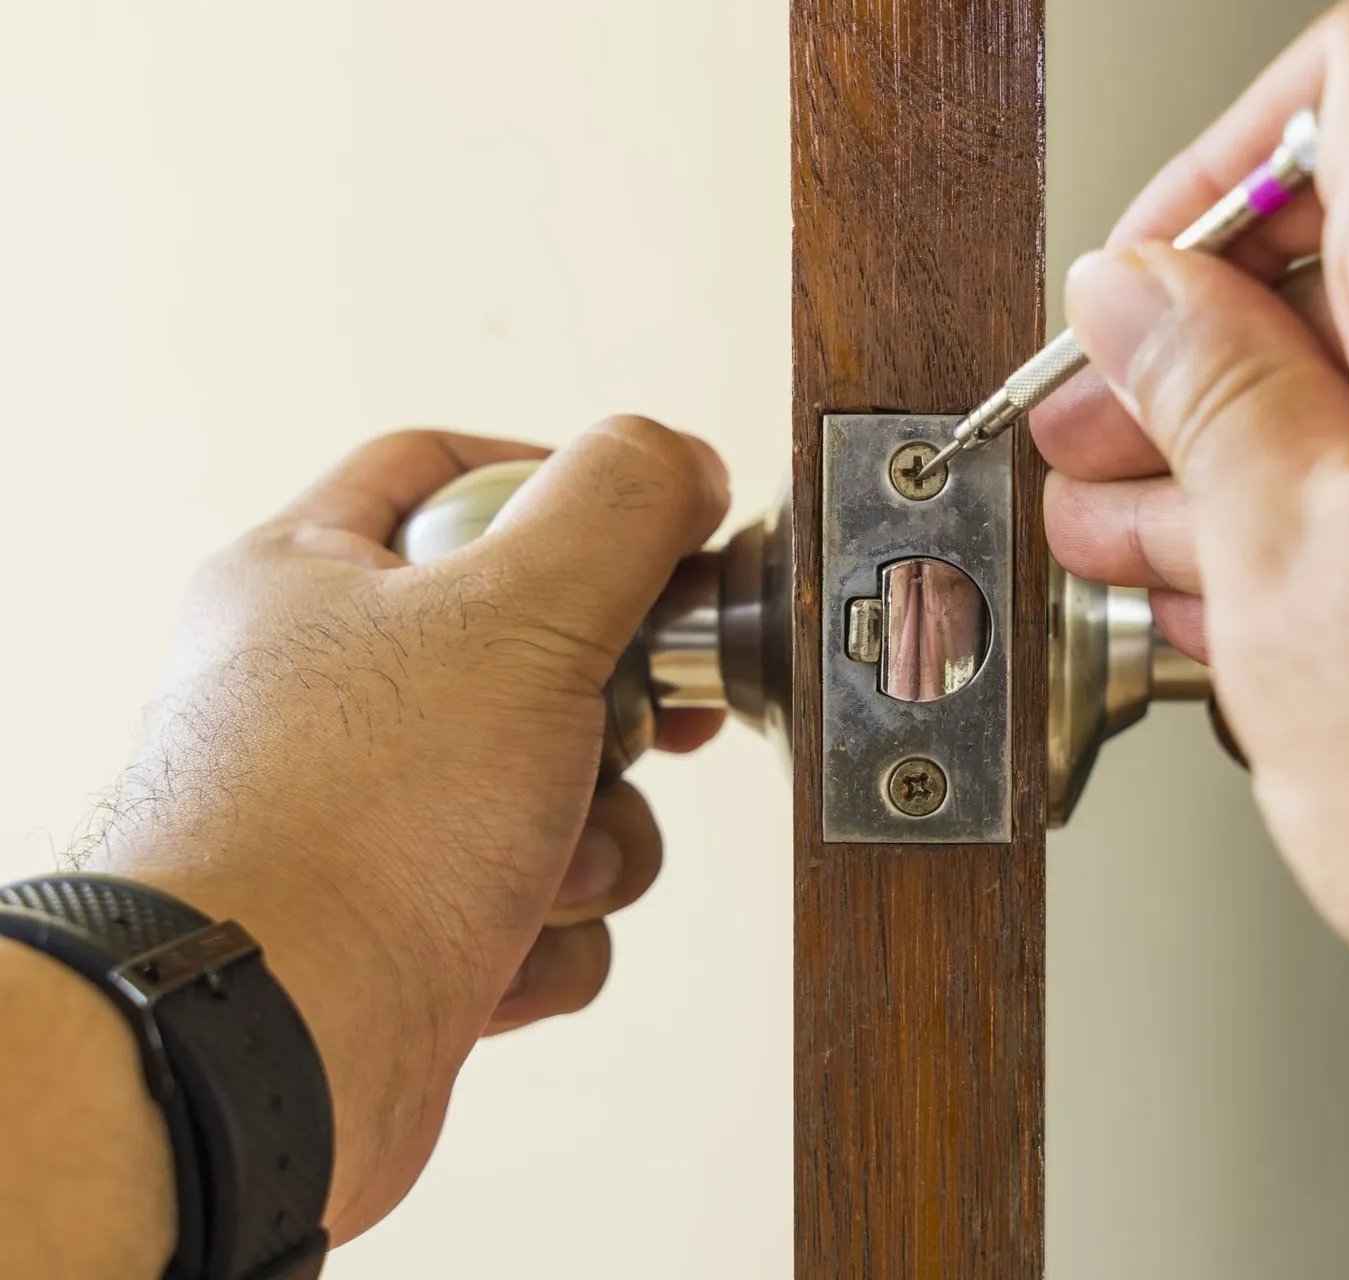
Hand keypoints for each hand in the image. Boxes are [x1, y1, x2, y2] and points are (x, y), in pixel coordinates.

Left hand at [85, 417, 728, 1239]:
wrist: (274, 1050)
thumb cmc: (347, 827)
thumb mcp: (515, 613)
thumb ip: (616, 509)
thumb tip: (676, 459)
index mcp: (311, 580)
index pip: (444, 472)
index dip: (562, 483)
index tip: (654, 525)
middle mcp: (331, 694)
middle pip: (532, 642)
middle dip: (616, 698)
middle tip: (653, 709)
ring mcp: (374, 816)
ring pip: (559, 783)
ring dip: (596, 831)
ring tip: (548, 863)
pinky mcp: (413, 924)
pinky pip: (543, 900)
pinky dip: (553, 926)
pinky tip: (506, 940)